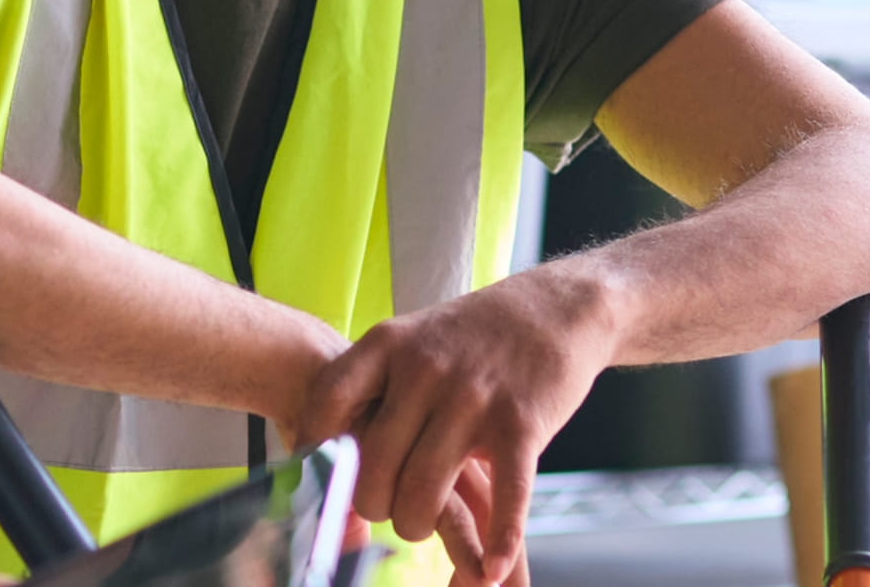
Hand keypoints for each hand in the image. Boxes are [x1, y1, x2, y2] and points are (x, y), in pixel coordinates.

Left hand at [292, 270, 617, 583]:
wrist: (554, 309)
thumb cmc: (471, 335)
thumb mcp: (411, 337)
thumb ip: (374, 381)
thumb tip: (322, 437)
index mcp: (388, 344)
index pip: (329, 400)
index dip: (316, 447)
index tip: (316, 476)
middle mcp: (424, 369)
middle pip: (374, 464)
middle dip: (373, 504)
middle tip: (382, 509)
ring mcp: (473, 397)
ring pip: (426, 489)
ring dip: (416, 524)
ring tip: (417, 525)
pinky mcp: (521, 424)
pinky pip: (504, 495)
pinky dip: (498, 541)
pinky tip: (490, 569)